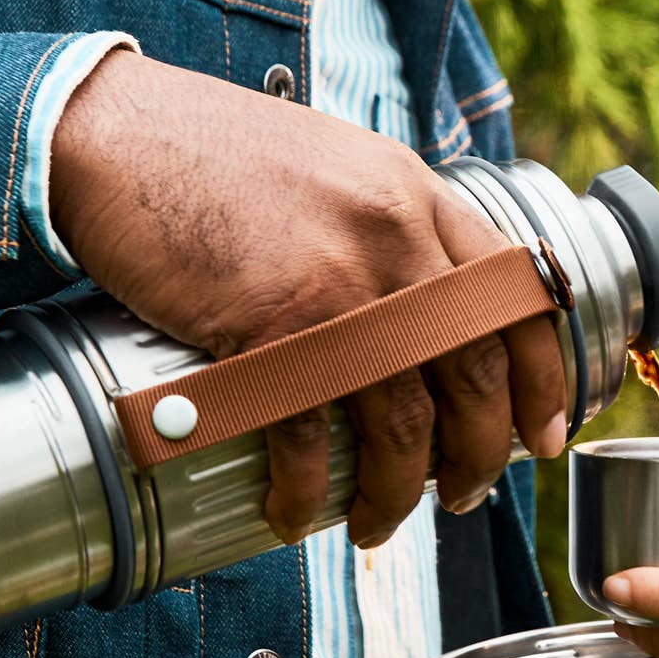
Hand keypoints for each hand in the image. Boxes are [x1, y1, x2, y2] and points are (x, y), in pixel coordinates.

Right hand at [48, 50, 566, 545]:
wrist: (116, 132)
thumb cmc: (209, 154)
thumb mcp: (333, 166)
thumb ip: (383, 225)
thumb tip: (417, 311)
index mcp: (418, 196)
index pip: (516, 297)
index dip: (541, 379)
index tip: (542, 435)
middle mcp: (397, 238)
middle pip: (472, 373)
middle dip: (477, 454)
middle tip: (463, 496)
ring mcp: (340, 284)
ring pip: (403, 422)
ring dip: (398, 492)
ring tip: (380, 525)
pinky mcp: (270, 326)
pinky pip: (311, 436)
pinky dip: (306, 491)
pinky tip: (294, 514)